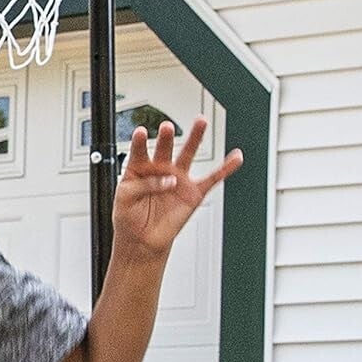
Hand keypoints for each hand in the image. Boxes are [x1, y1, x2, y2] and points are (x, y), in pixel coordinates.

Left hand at [111, 118, 240, 259]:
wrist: (142, 240)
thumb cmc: (129, 216)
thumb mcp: (125, 197)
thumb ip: (143, 184)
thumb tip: (169, 180)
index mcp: (139, 167)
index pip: (139, 150)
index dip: (140, 141)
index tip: (141, 131)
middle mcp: (160, 169)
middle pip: (165, 147)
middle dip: (166, 136)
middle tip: (167, 126)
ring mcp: (178, 179)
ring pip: (188, 154)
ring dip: (195, 138)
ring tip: (200, 121)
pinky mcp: (193, 193)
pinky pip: (213, 178)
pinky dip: (226, 168)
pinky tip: (236, 157)